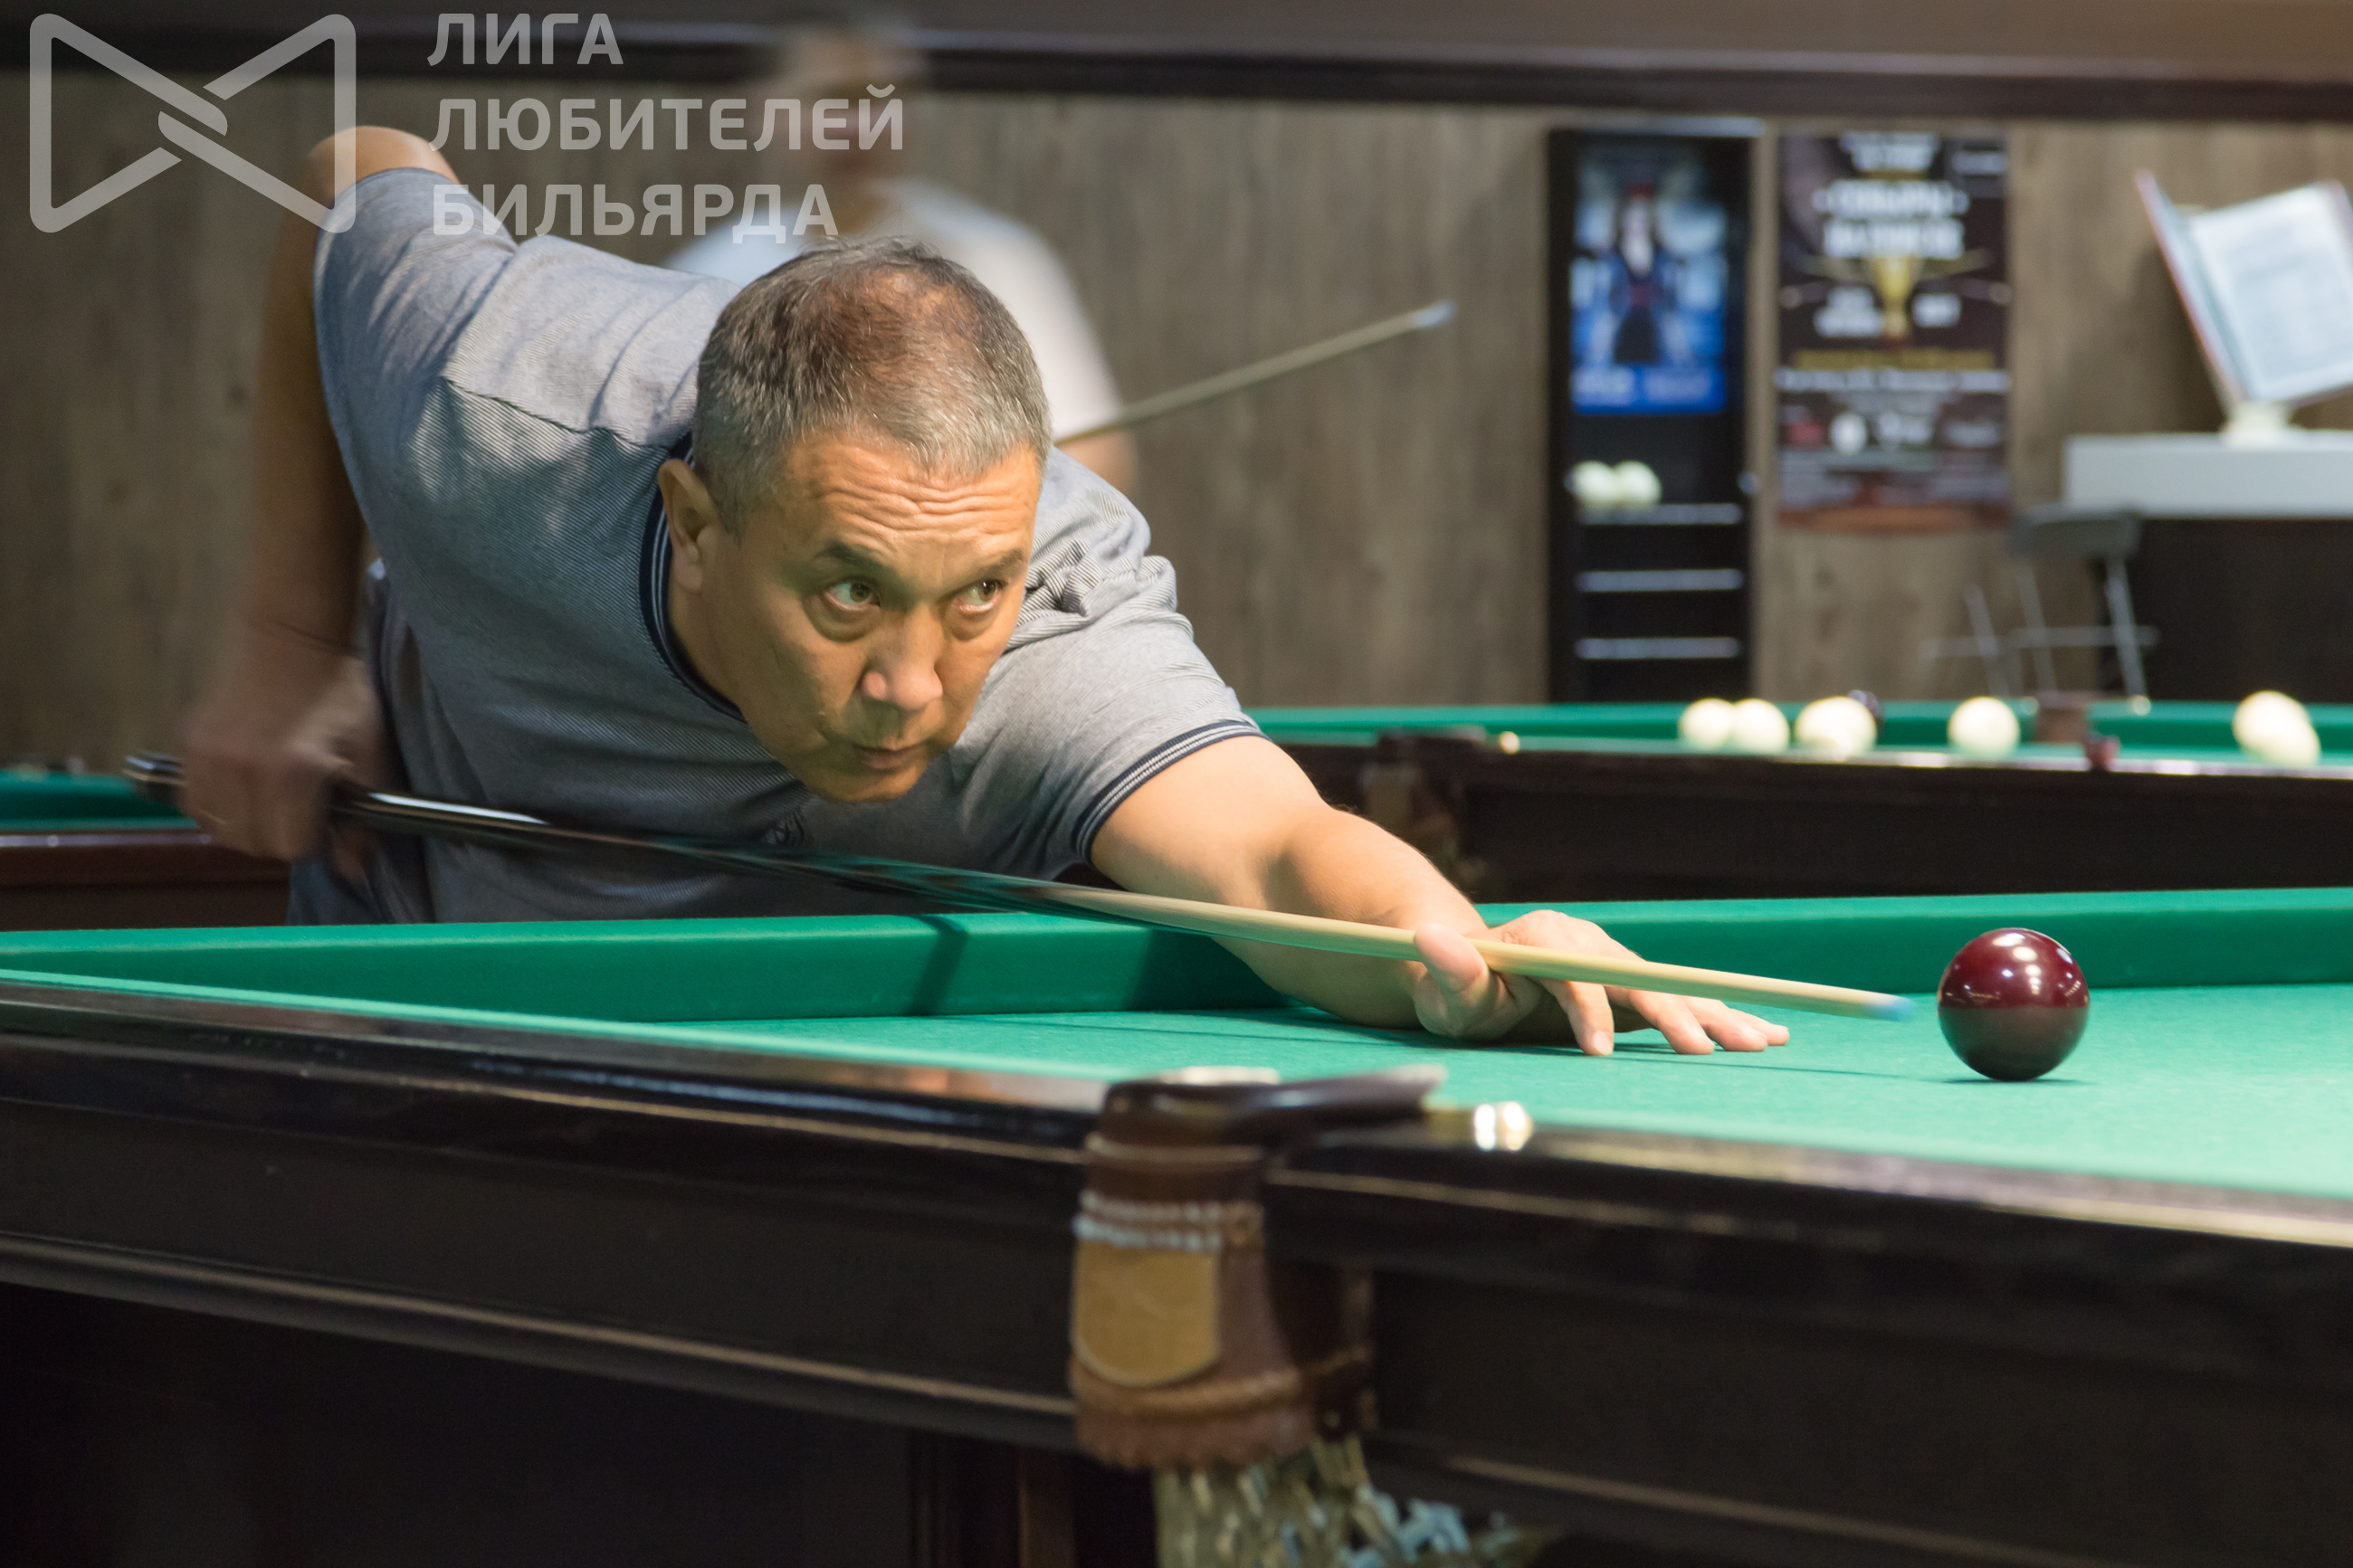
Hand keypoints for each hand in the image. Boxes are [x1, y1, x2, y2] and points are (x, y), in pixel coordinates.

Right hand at [181, 622, 383, 865]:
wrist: (292, 640)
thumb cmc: (341, 696)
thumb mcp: (369, 755)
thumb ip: (362, 819)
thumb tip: (351, 871)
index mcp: (293, 773)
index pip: (289, 847)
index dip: (310, 839)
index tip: (321, 818)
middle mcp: (244, 770)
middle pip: (251, 844)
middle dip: (277, 837)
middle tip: (295, 809)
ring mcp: (209, 758)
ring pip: (218, 830)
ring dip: (244, 826)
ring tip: (266, 799)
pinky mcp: (188, 746)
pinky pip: (193, 804)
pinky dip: (215, 807)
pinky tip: (239, 790)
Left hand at [1411, 910, 1790, 1054]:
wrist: (1466, 970)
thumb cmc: (1454, 988)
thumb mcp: (1444, 987)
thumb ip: (1447, 970)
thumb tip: (1430, 937)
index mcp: (1547, 939)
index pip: (1576, 974)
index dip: (1588, 1011)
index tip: (1597, 1052)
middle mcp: (1589, 942)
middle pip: (1639, 979)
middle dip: (1676, 1014)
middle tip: (1710, 1051)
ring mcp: (1614, 962)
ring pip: (1669, 989)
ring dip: (1715, 1015)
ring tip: (1764, 1040)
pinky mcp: (1627, 985)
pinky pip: (1676, 999)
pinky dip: (1717, 1015)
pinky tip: (1765, 1031)